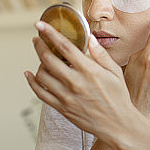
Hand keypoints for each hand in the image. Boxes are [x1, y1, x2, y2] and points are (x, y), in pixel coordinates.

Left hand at [24, 21, 136, 146]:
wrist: (117, 125)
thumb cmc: (118, 98)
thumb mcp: (115, 72)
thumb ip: (101, 54)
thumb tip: (90, 39)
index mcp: (89, 71)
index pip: (64, 47)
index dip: (50, 33)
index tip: (40, 25)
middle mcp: (75, 82)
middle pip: (48, 59)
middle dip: (39, 45)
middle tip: (37, 39)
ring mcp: (66, 96)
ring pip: (42, 75)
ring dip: (38, 63)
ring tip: (42, 58)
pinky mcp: (61, 108)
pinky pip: (40, 93)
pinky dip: (32, 82)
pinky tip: (30, 75)